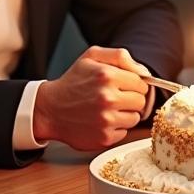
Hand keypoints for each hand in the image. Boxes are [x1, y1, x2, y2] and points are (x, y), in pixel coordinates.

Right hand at [33, 46, 150, 150]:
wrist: (49, 110)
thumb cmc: (72, 82)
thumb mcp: (91, 57)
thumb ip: (120, 56)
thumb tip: (144, 71)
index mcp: (107, 75)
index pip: (141, 83)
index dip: (133, 84)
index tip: (123, 86)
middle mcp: (108, 98)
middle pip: (141, 101)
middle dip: (130, 99)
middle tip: (115, 98)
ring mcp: (106, 120)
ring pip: (135, 118)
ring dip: (125, 114)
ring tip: (107, 109)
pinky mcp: (104, 137)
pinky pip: (124, 132)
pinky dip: (116, 128)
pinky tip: (101, 121)